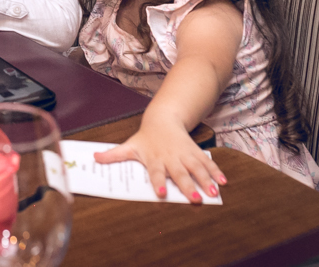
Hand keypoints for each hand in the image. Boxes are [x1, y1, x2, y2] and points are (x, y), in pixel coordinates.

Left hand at [93, 116, 225, 203]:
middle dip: (188, 186)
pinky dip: (216, 172)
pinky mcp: (196, 153)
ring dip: (205, 181)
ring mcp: (185, 155)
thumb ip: (113, 155)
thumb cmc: (145, 138)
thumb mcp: (129, 146)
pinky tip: (224, 182)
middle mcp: (171, 158)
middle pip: (179, 174)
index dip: (159, 183)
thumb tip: (94, 158)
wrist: (163, 119)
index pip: (156, 173)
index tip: (163, 194)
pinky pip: (207, 163)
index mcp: (154, 159)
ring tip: (213, 193)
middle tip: (195, 199)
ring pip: (196, 169)